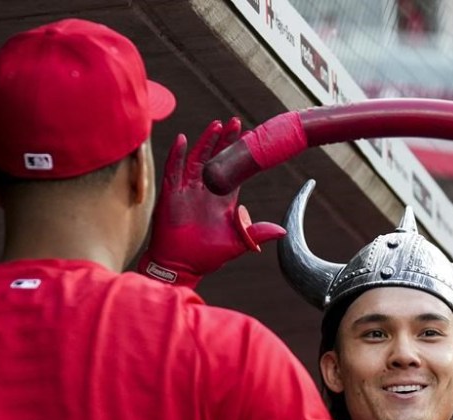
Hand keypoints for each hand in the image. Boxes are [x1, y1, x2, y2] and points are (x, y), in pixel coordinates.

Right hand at [138, 118, 285, 287]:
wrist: (181, 266)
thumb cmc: (207, 255)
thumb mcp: (237, 243)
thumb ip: (256, 233)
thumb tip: (282, 231)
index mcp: (223, 198)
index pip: (234, 170)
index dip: (240, 154)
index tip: (251, 137)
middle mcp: (205, 190)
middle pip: (216, 159)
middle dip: (226, 141)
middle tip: (235, 122)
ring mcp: (187, 190)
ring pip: (196, 159)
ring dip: (206, 142)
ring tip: (216, 125)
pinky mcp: (171, 195)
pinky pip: (173, 171)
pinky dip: (176, 155)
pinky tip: (182, 139)